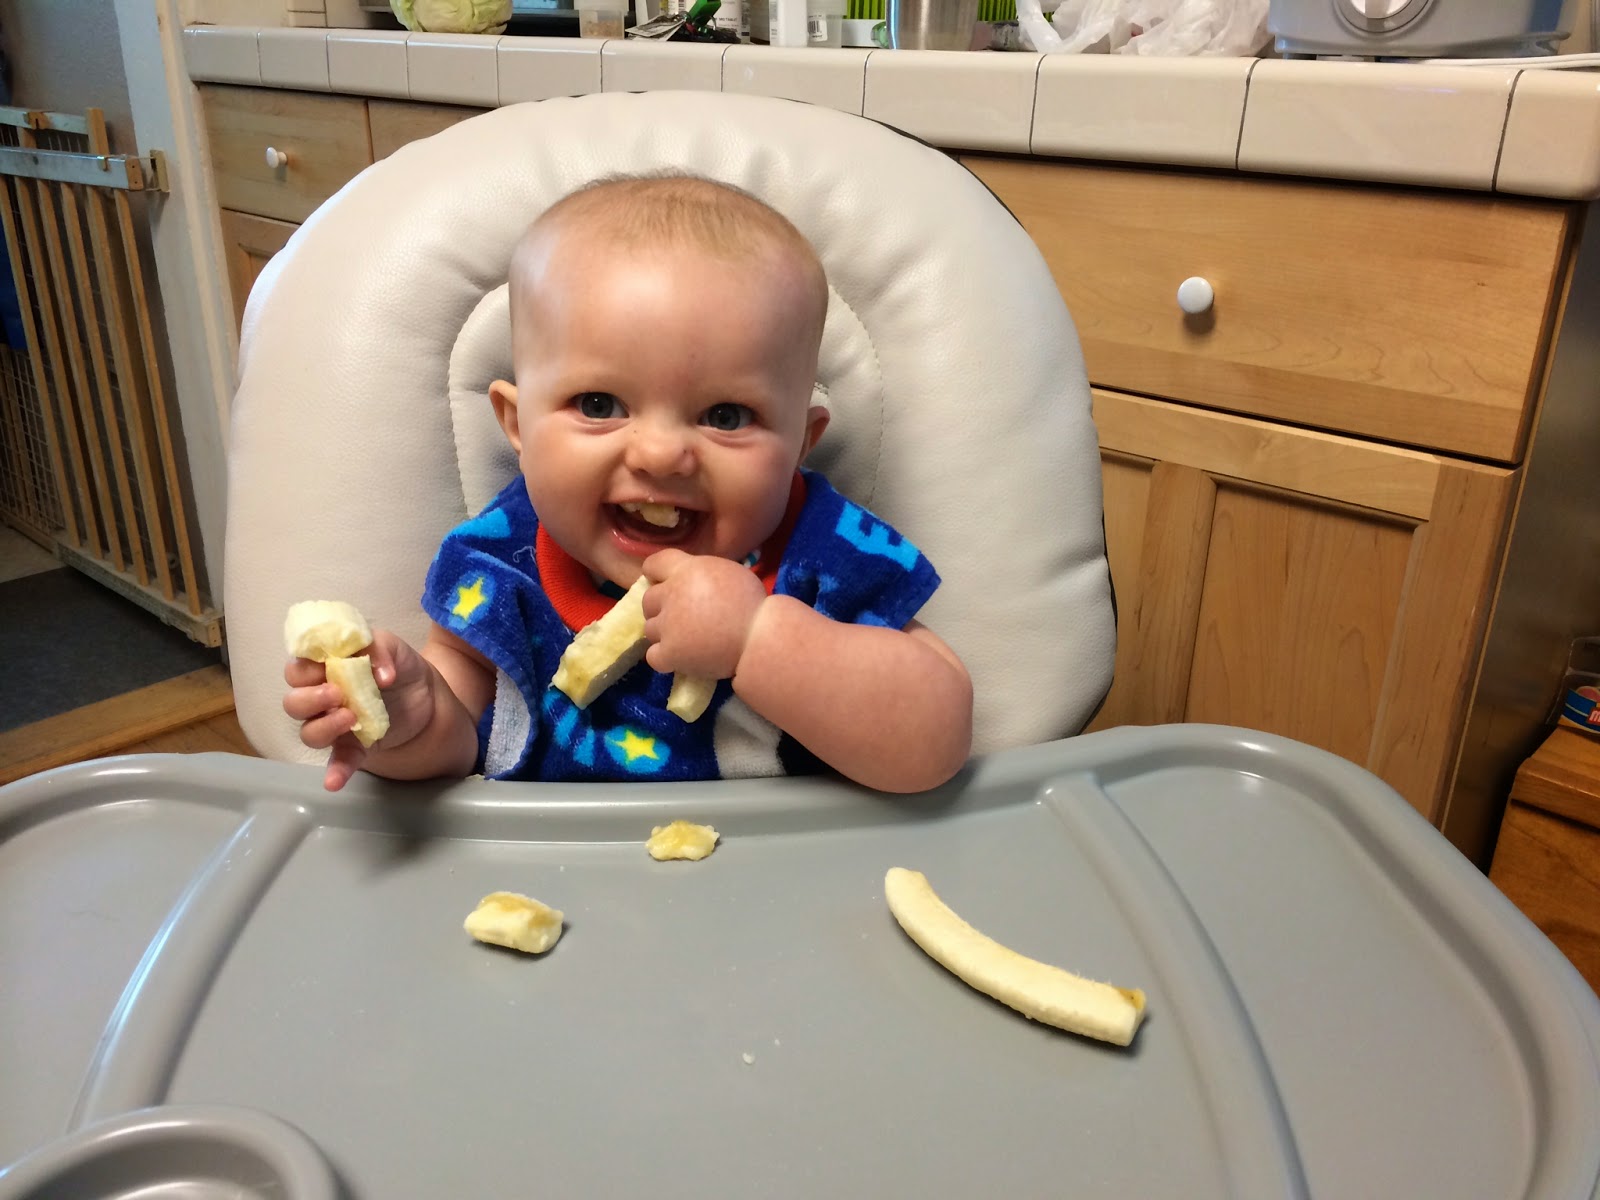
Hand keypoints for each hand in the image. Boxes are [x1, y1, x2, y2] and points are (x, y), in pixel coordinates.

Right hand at [282, 629, 436, 791]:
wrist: (428, 698)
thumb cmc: (399, 666)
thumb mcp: (393, 646)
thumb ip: (379, 648)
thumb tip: (381, 675)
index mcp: (325, 668)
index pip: (297, 669)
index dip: (304, 669)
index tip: (326, 666)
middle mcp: (322, 698)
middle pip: (293, 703)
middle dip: (309, 699)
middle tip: (337, 693)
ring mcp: (336, 725)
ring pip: (309, 732)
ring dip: (323, 727)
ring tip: (351, 717)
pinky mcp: (354, 748)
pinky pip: (338, 762)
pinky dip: (335, 772)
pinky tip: (334, 782)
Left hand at [640, 549, 766, 680]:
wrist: (759, 637)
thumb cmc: (753, 604)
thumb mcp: (727, 572)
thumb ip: (700, 574)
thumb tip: (690, 582)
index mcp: (687, 571)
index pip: (654, 564)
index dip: (656, 574)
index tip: (663, 582)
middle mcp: (671, 595)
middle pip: (648, 600)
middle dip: (661, 607)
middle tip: (681, 617)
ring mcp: (668, 626)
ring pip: (650, 628)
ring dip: (664, 633)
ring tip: (686, 639)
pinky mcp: (671, 653)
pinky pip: (653, 656)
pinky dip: (664, 657)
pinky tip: (680, 656)